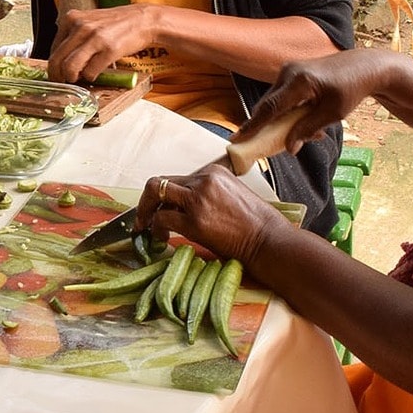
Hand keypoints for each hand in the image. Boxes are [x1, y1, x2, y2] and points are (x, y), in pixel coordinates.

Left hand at [49, 5, 162, 83]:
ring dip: (72, 78)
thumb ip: (73, 36)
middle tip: (63, 82)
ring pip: (69, 67)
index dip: (54, 66)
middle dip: (58, 76)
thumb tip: (59, 61)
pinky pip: (90, 72)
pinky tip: (96, 73)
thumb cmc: (115, 24)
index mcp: (71, 18)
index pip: (53, 49)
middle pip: (57, 60)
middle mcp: (80, 26)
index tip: (58, 74)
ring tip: (79, 79)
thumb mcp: (89, 22)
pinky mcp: (109, 49)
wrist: (143, 20)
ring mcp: (95, 37)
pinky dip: (91, 77)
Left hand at [136, 167, 291, 264]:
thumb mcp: (233, 194)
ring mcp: (198, 200)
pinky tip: (160, 238)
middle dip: (147, 200)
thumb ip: (209, 193)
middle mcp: (204, 181)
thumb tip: (185, 204)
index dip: (165, 194)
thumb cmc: (256, 224)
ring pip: (156, 193)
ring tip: (146, 227)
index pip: (178, 178)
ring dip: (145, 212)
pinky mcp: (194, 222)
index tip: (159, 206)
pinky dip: (155, 228)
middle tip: (142, 217)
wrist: (269, 240)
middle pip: (161, 182)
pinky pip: (162, 219)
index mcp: (214, 172)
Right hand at [245, 49, 404, 154]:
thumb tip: (290, 147)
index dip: (253, 126)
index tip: (238, 139)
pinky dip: (288, 112)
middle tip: (263, 146)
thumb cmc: (351, 88)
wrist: (364, 67)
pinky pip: (282, 96)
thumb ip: (308, 129)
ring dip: (282, 121)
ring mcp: (288, 70)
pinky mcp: (291, 73)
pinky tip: (305, 122)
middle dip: (266, 128)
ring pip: (274, 102)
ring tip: (304, 134)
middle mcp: (289, 72)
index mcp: (300, 81)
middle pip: (268, 106)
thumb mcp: (333, 114)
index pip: (270, 108)